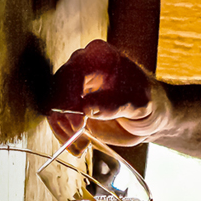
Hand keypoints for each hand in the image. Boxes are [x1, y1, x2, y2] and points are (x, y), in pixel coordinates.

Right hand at [47, 40, 169, 147]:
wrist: (147, 116)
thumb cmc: (147, 102)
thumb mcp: (139, 104)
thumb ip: (115, 104)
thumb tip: (87, 107)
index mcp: (100, 55)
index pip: (73, 72)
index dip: (70, 98)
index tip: (79, 122)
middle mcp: (81, 64)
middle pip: (57, 88)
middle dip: (64, 117)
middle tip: (78, 136)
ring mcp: (73, 83)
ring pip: (53, 105)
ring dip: (63, 129)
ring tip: (82, 145)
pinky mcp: (68, 103)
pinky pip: (56, 118)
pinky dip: (63, 134)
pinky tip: (79, 145)